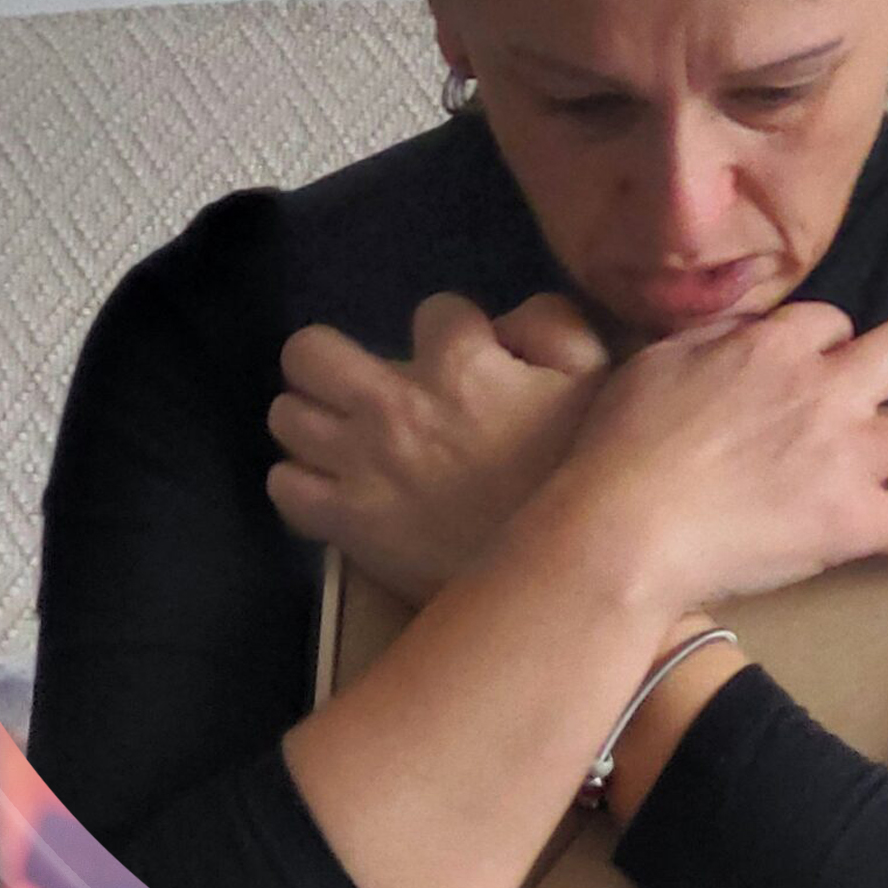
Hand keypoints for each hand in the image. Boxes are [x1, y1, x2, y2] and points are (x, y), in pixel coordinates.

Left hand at [270, 291, 611, 601]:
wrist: (569, 575)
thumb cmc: (588, 478)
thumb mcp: (602, 384)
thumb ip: (556, 328)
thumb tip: (508, 319)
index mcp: (460, 365)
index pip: (434, 311)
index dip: (459, 332)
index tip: (476, 363)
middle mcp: (394, 406)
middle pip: (309, 352)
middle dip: (337, 361)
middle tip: (371, 388)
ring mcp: (362, 465)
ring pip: (286, 415)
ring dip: (316, 419)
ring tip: (352, 439)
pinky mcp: (347, 522)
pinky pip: (285, 486)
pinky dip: (304, 482)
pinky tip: (339, 487)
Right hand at [535, 302, 887, 621]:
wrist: (624, 525)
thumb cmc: (619, 450)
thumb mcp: (655, 365)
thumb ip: (707, 342)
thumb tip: (736, 330)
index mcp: (771, 348)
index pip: (828, 322)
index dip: (833, 340)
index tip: (826, 357)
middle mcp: (824, 391)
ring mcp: (847, 457)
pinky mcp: (855, 523)